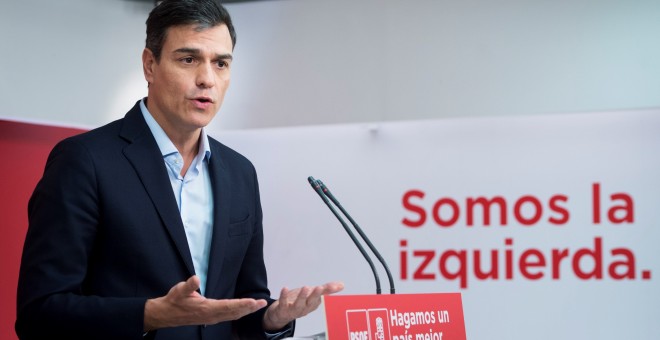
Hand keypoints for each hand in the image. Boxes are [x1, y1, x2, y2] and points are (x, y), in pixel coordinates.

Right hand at [143, 276, 267, 330]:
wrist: (166, 314)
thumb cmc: (174, 301)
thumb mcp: (179, 290)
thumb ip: (188, 286)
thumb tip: (196, 278)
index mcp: (206, 309)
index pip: (228, 306)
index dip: (242, 304)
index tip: (253, 301)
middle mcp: (211, 315)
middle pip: (234, 312)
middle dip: (249, 308)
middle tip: (262, 303)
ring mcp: (211, 318)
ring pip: (233, 315)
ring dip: (246, 310)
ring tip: (258, 305)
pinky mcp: (211, 318)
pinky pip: (228, 316)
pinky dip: (239, 312)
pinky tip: (245, 310)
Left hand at [262, 281, 343, 330]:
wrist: (281, 314)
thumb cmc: (299, 302)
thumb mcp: (313, 294)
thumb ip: (326, 289)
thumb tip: (341, 284)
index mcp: (313, 303)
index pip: (322, 296)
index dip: (328, 291)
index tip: (336, 286)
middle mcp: (305, 307)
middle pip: (311, 301)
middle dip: (316, 295)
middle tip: (320, 288)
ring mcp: (294, 308)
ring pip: (299, 303)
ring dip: (302, 296)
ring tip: (306, 288)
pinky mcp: (283, 308)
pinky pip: (283, 302)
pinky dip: (284, 296)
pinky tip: (285, 288)